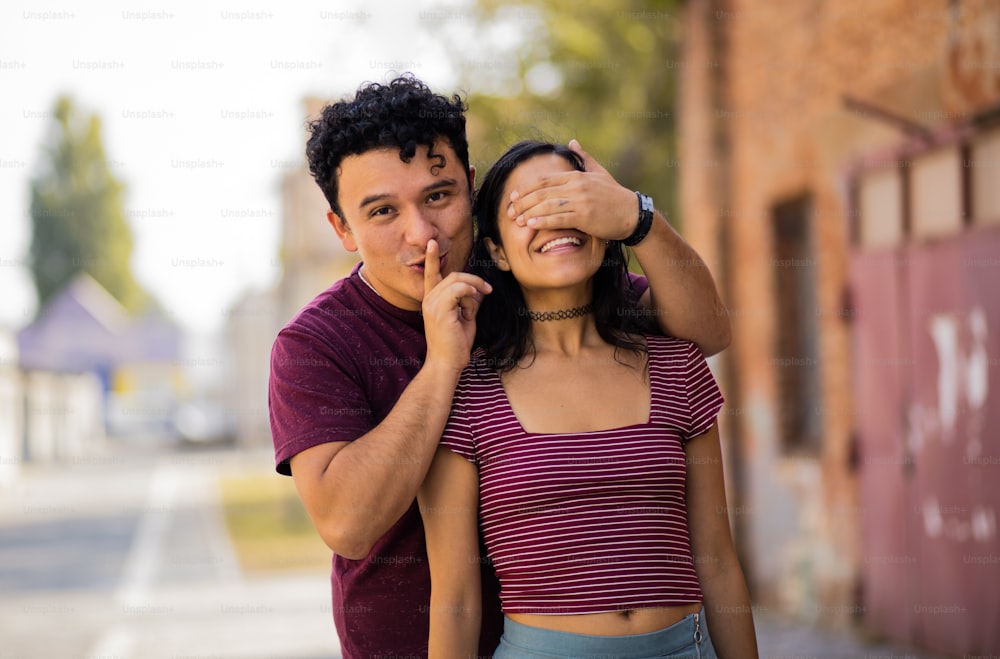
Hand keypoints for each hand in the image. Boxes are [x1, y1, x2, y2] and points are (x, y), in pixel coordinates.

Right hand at [421, 239, 490, 372]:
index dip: (431, 258)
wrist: (447, 363)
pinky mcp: (440, 310)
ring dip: (473, 290)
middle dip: (473, 280)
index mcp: (432, 300)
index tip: (432, 243)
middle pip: (453, 274)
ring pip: (457, 280)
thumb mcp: (466, 318)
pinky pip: (458, 290)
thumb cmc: (456, 344)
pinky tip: (470, 310)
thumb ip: (470, 302)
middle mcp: (429, 299)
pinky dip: (469, 295)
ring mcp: (432, 304)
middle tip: (487, 291)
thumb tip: (481, 290)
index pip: (431, 274)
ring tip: (474, 309)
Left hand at [506, 139, 638, 240]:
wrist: (633, 214)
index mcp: (577, 176)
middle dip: (523, 202)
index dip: (527, 189)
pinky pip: (559, 219)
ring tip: (516, 220)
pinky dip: (543, 221)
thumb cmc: (615, 196)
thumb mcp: (599, 172)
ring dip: (529, 213)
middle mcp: (576, 186)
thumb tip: (572, 141)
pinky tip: (531, 224)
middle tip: (510, 211)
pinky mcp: (585, 216)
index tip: (514, 197)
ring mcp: (580, 201)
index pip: (545, 181)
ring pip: (548, 205)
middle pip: (542, 193)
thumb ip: (584, 157)